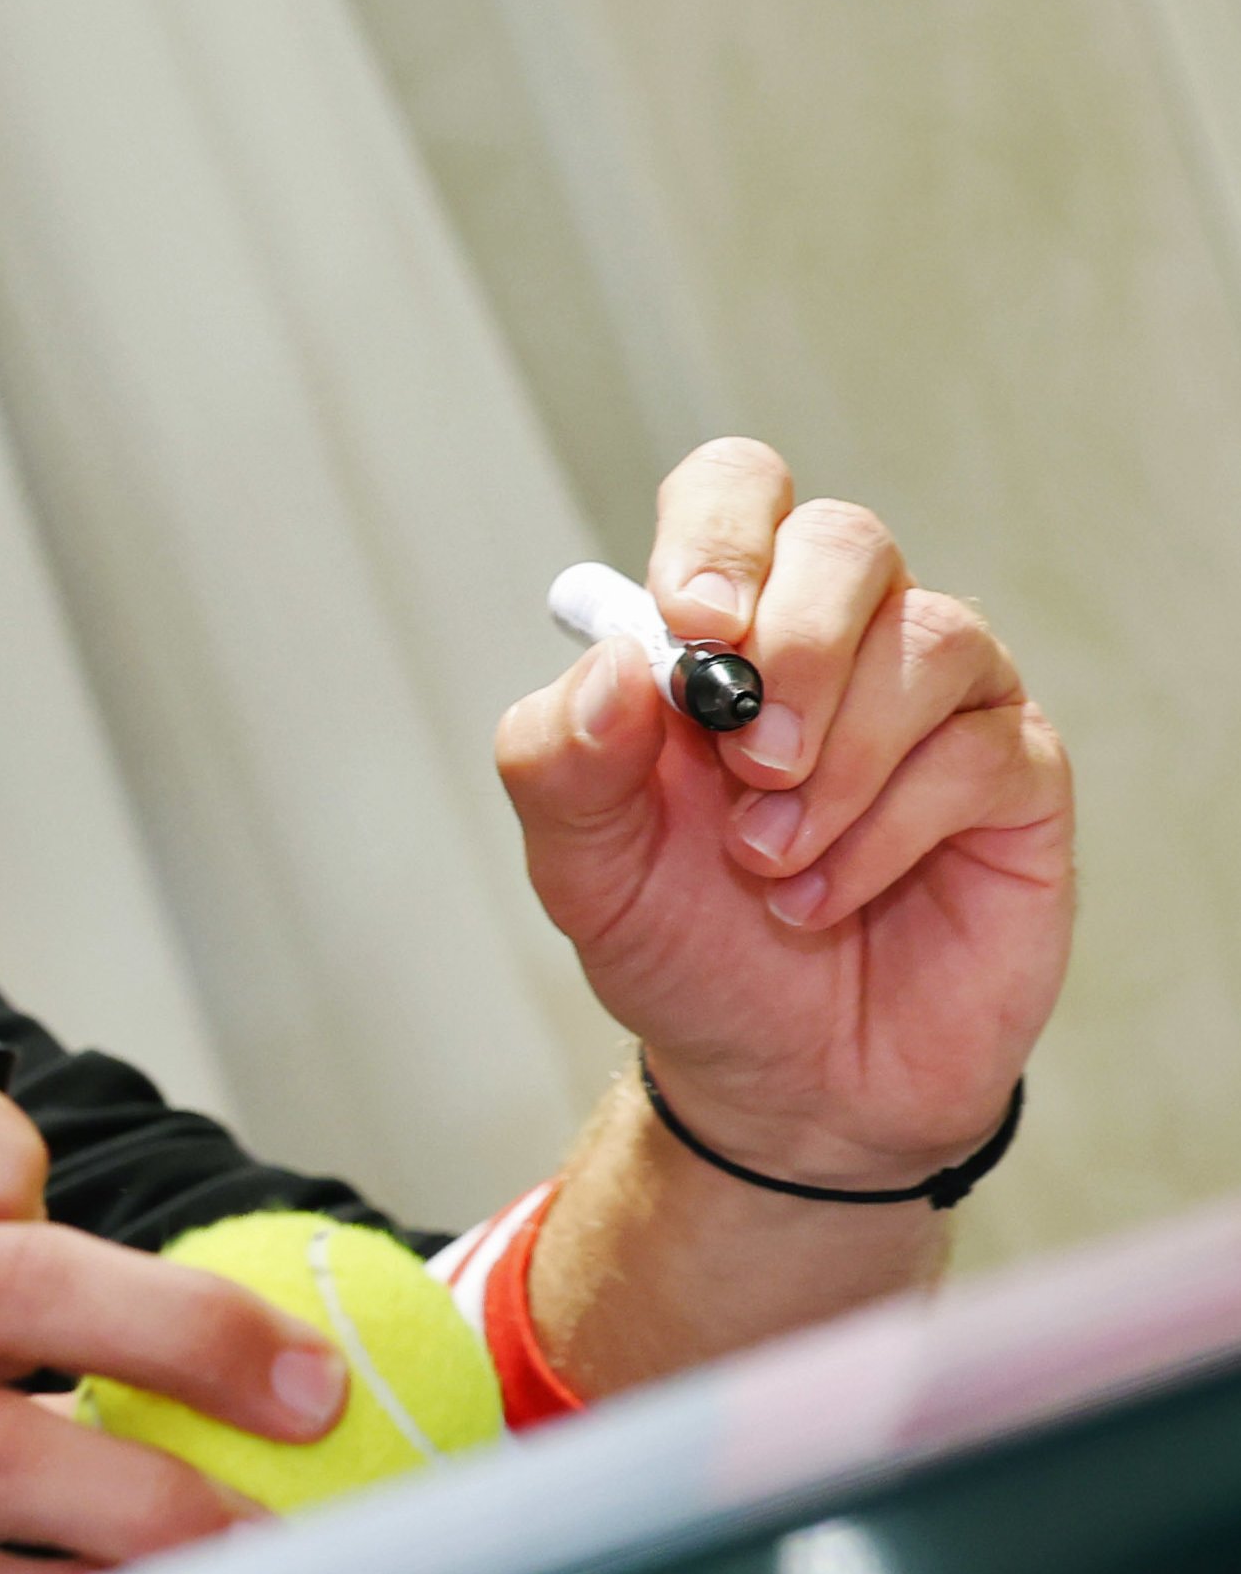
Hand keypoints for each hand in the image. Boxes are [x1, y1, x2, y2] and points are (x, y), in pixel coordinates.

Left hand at [495, 440, 1071, 1183]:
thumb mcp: (582, 868)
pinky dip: (887, 832)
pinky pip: (979, 750)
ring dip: (837, 761)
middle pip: (847, 541)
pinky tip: (826, 899)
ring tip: (770, 865)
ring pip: (928, 639)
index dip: (720, 533)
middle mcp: (837, 642)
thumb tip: (612, 661)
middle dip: (795, 646)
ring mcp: (936, 702)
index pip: (735, 493)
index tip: (695, 625)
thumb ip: (561, 761)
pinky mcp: (1014, 777)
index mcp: (720, 633)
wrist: (778, 1080)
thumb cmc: (684, 948)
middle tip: (746, 763)